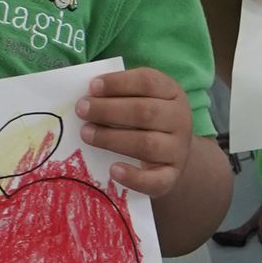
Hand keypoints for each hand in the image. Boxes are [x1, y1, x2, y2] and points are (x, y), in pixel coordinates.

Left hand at [76, 67, 194, 198]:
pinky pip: (155, 180)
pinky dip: (134, 177)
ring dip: (112, 139)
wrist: (173, 152)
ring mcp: (178, 149)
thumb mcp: (142, 98)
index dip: (119, 83)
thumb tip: (89, 96)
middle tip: (82, 109)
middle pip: (145, 112)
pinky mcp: (172, 176)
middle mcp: (180, 119)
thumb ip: (120, 94)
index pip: (148, 82)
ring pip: (146, 144)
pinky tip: (113, 170)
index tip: (92, 86)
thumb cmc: (148, 119)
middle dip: (109, 110)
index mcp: (172, 92)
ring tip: (86, 134)